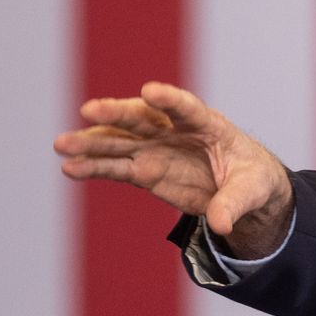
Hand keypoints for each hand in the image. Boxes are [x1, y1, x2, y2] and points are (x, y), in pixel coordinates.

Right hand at [53, 81, 293, 258]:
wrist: (241, 190)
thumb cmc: (252, 179)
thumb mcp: (253, 191)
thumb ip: (234, 204)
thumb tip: (221, 225)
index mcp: (209, 125)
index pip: (188, 108)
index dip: (170, 100)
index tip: (150, 90)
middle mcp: (175, 132)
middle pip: (143, 119)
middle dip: (117, 114)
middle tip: (89, 110)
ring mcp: (156, 149)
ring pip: (120, 141)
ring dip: (92, 142)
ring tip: (62, 144)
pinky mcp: (144, 170)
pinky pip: (115, 167)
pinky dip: (93, 168)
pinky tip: (70, 168)